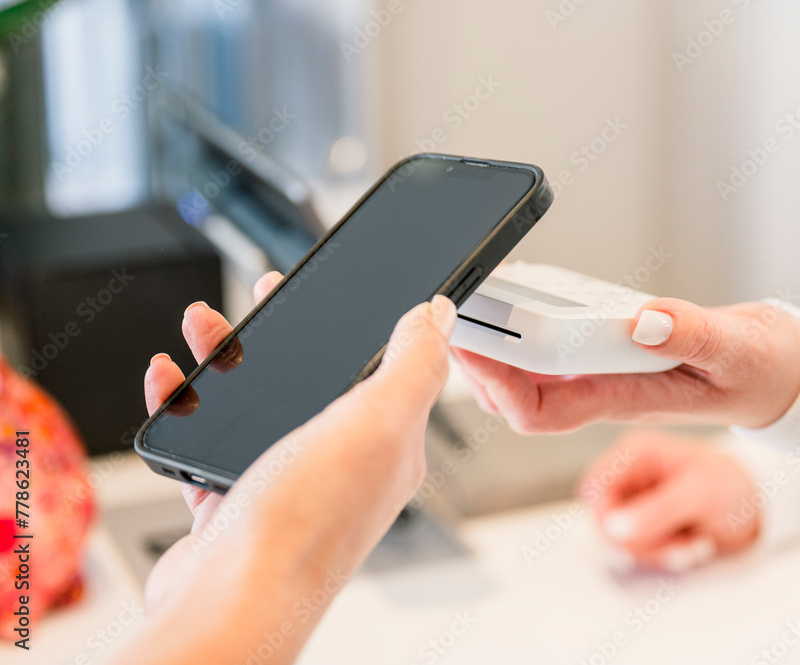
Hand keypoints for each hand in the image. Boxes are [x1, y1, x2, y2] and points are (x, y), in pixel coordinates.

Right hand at [123, 274, 455, 664]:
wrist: (231, 599)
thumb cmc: (306, 522)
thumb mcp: (377, 423)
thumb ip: (412, 365)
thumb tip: (438, 315)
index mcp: (388, 445)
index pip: (385, 370)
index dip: (363, 323)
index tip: (333, 291)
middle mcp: (341, 465)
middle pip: (317, 380)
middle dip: (287, 335)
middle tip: (263, 299)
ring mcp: (287, 483)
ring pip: (260, 404)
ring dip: (231, 360)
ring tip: (204, 328)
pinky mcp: (236, 503)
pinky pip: (212, 442)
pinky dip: (190, 405)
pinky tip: (171, 382)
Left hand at [452, 298, 799, 432]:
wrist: (778, 373)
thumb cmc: (759, 372)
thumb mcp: (734, 351)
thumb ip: (692, 335)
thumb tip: (643, 321)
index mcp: (621, 397)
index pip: (539, 411)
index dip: (495, 385)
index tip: (470, 347)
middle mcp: (602, 389)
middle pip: (518, 395)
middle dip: (478, 362)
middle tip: (453, 315)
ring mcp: (604, 373)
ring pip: (531, 375)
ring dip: (497, 346)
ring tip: (474, 303)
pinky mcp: (612, 353)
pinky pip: (556, 351)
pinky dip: (531, 327)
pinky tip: (523, 297)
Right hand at [579, 429, 759, 573]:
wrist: (756, 506)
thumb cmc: (729, 486)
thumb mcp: (697, 495)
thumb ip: (655, 511)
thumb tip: (613, 529)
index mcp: (635, 453)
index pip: (594, 488)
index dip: (606, 518)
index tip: (631, 538)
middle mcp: (630, 476)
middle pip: (604, 521)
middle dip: (642, 542)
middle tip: (677, 544)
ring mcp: (636, 503)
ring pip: (620, 542)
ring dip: (658, 553)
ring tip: (692, 544)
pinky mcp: (644, 525)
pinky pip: (637, 551)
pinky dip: (663, 557)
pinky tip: (689, 546)